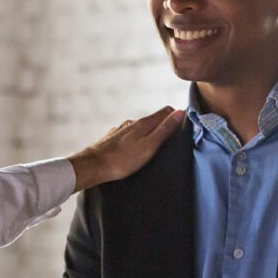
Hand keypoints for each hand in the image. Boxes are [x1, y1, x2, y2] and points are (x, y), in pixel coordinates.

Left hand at [67, 106, 184, 191]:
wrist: (92, 166)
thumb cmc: (122, 160)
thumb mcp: (149, 146)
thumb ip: (164, 130)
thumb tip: (179, 113)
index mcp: (143, 123)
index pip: (166, 111)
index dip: (177, 116)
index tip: (185, 126)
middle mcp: (132, 123)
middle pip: (154, 119)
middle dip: (165, 125)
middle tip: (174, 138)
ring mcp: (121, 130)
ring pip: (141, 127)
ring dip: (151, 133)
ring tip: (156, 146)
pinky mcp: (113, 138)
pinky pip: (130, 135)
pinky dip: (138, 139)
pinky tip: (136, 150)